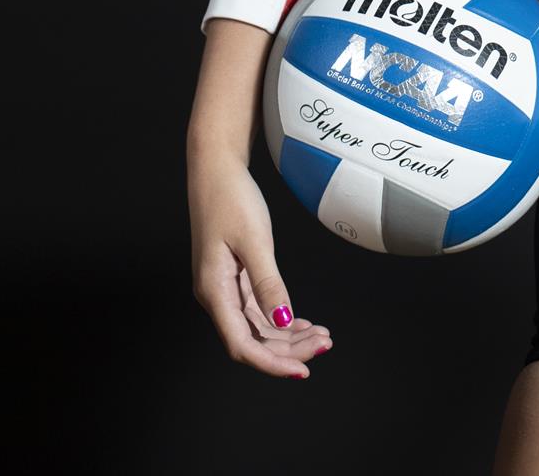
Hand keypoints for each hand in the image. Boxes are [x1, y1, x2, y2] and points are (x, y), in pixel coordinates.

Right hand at [188, 149, 333, 378]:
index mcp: (214, 292)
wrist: (216, 170)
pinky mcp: (233, 278)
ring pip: (257, 328)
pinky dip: (280, 319)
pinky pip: (257, 311)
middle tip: (325, 344)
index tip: (303, 369)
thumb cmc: (231, 199)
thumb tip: (282, 323)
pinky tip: (302, 322)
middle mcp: (216, 297)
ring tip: (322, 335)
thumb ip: (269, 284)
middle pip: (252, 341)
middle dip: (288, 349)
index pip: (242, 345)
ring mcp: (224, 289)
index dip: (271, 363)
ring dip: (287, 337)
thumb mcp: (255, 240)